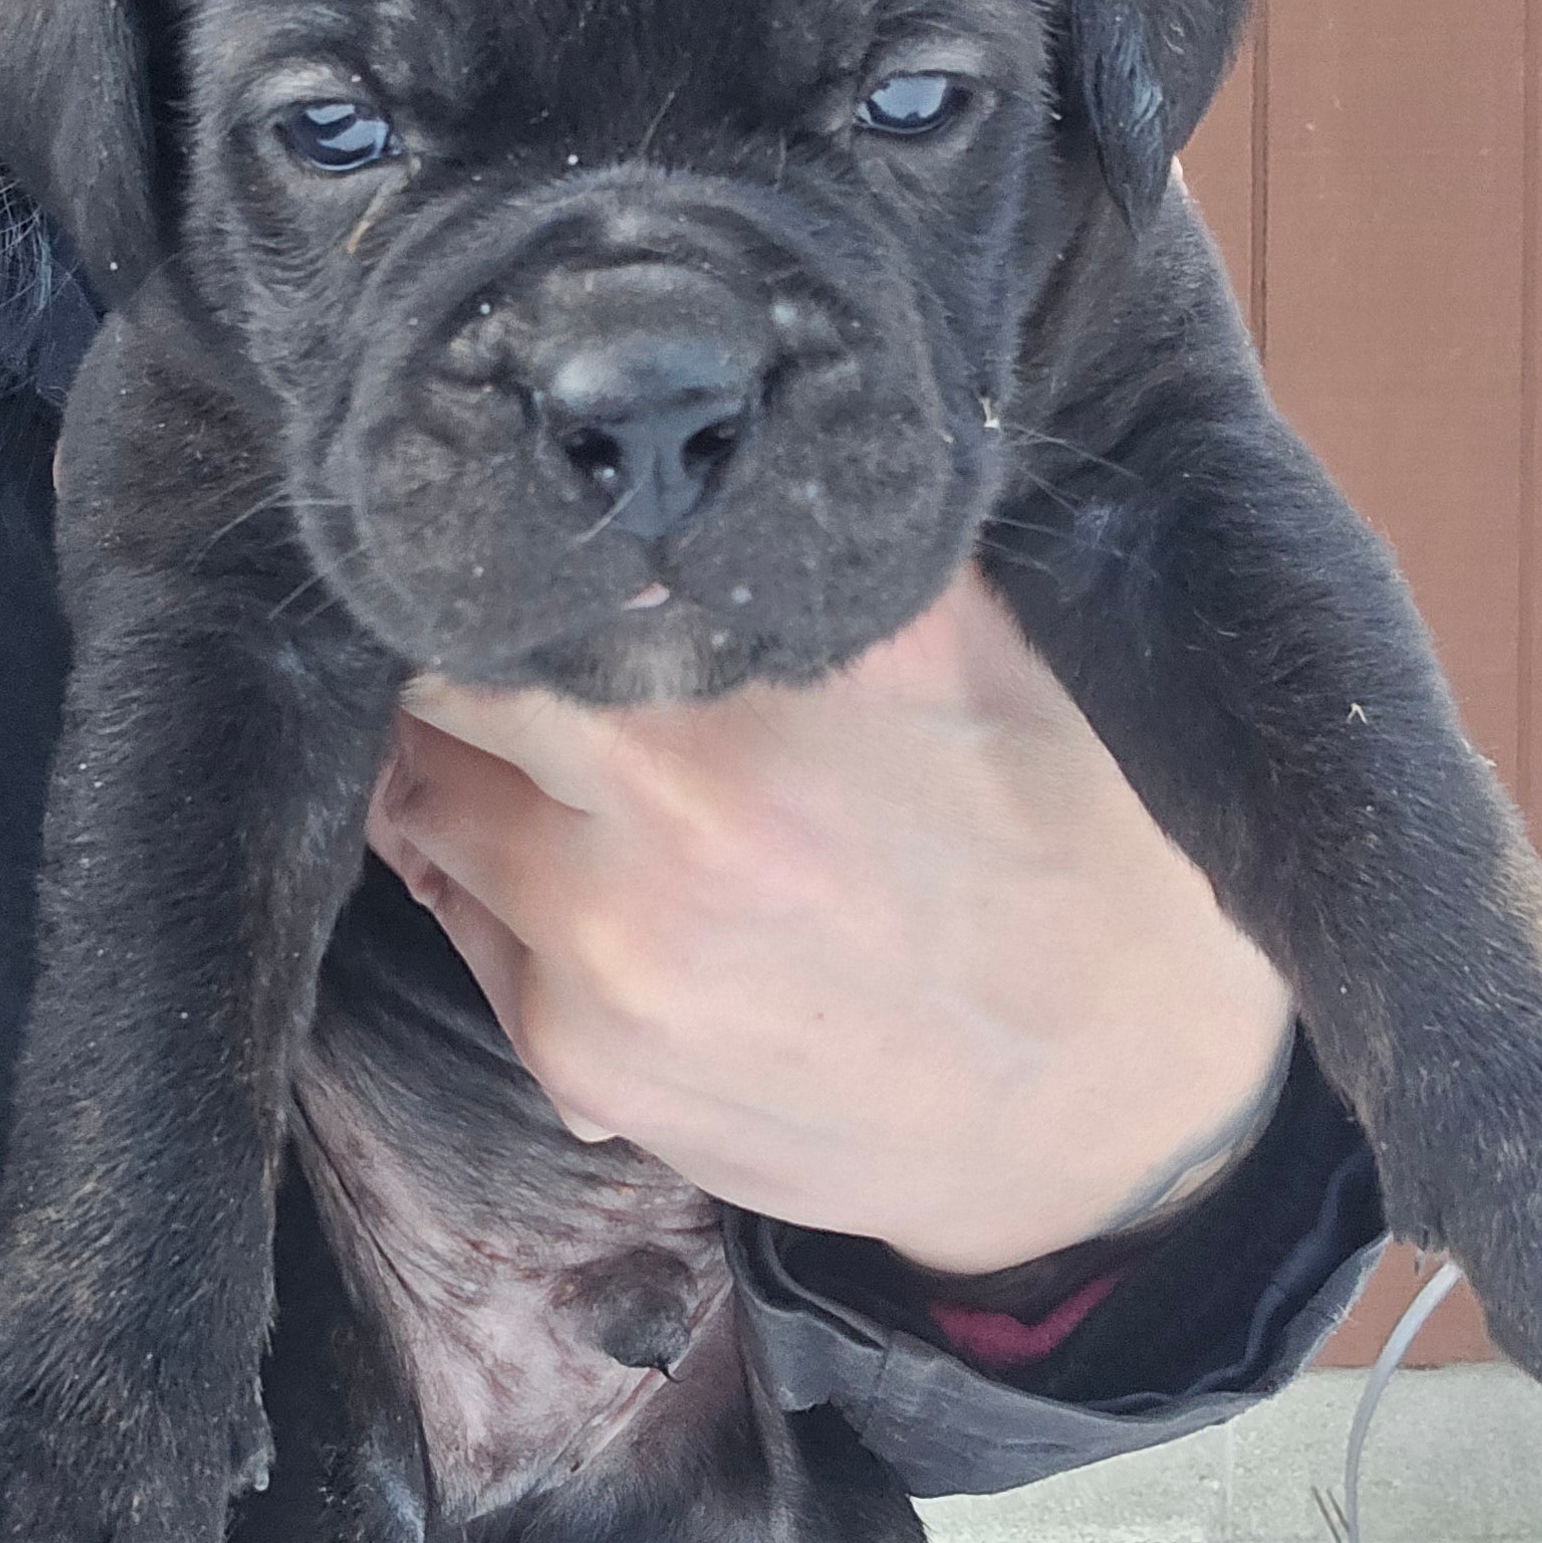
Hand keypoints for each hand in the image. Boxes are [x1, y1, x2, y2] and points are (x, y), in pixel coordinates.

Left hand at [363, 569, 1296, 1276]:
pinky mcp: (593, 1085)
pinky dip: (519, 907)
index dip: (486, 583)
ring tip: (589, 779)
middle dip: (466, 685)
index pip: (470, 625)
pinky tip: (625, 889)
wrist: (1116, 1093)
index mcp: (700, 745)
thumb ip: (802, 547)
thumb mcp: (969, 643)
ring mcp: (597, 994)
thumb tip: (677, 449)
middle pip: (425, 731)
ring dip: (484, 794)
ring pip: (433, 839)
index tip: (518, 566)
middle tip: (538, 663)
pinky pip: (486, 953)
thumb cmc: (1065, 841)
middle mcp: (622, 880)